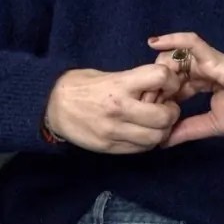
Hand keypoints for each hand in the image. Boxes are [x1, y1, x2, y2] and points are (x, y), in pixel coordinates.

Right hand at [45, 65, 180, 153]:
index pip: (160, 77)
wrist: (51, 106)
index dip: (171, 80)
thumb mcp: (110, 75)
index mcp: (120, 84)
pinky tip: (143, 132)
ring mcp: (115, 132)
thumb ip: (136, 80)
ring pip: (156, 138)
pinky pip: (141, 149)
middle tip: (167, 107)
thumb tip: (162, 84)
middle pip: (164, 116)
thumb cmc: (82, 84)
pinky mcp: (110, 148)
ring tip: (156, 122)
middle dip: (172, 111)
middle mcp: (120, 109)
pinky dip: (148, 142)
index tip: (169, 83)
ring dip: (163, 130)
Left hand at [148, 33, 223, 146]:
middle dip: (153, 85)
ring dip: (159, 70)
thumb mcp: (214, 124)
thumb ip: (189, 129)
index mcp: (202, 83)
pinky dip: (173, 39)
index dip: (158, 96)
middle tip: (142, 102)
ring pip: (174, 56)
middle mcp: (201, 69)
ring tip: (150, 89)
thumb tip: (162, 142)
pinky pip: (190, 43)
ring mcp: (206, 61)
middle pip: (168, 69)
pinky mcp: (213, 57)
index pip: (172, 86)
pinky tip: (155, 42)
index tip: (145, 113)